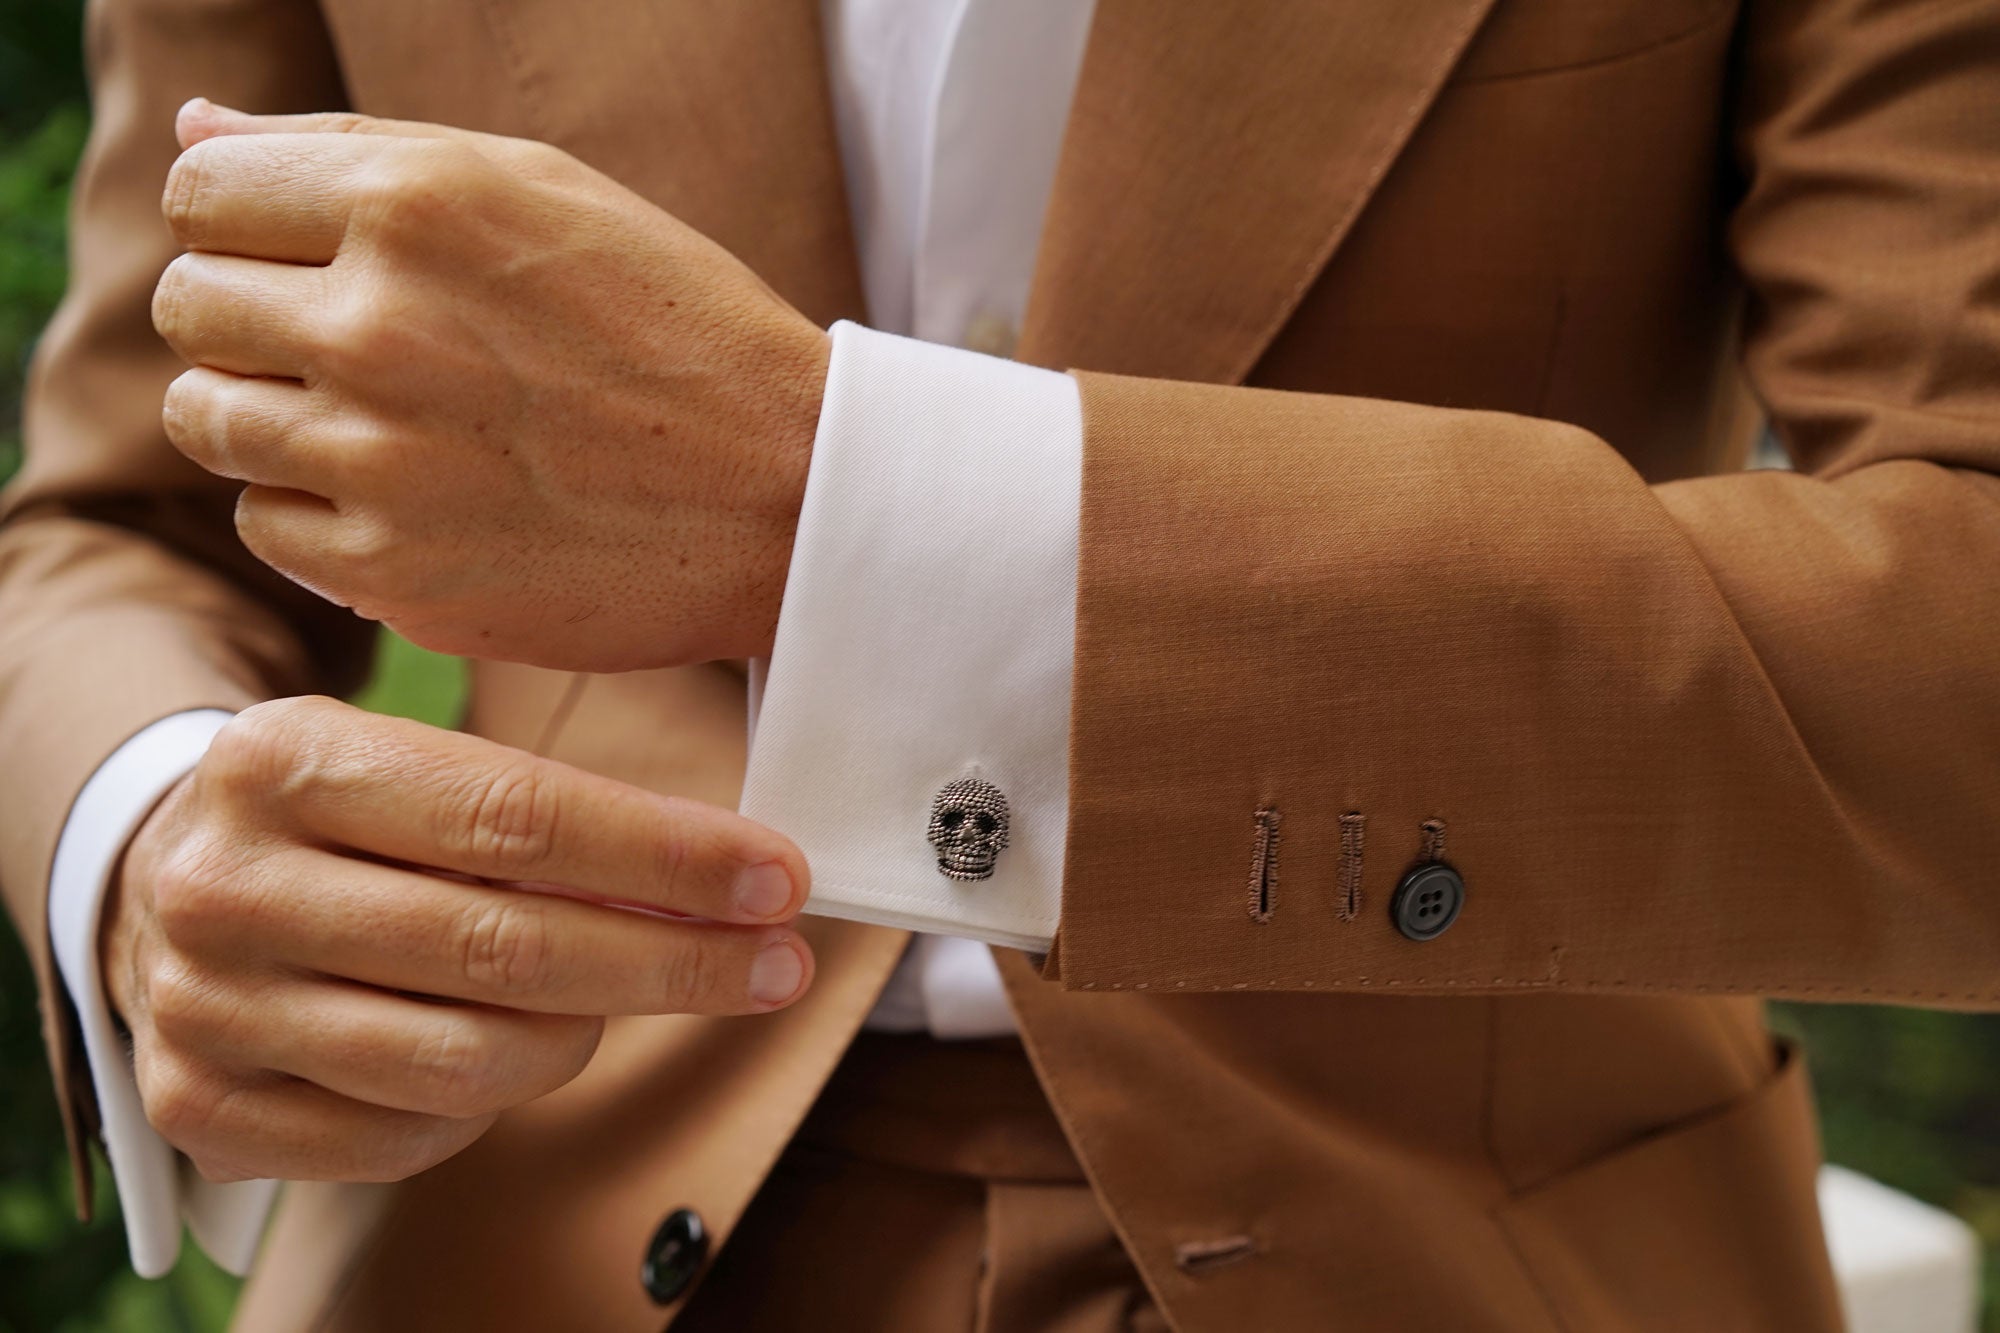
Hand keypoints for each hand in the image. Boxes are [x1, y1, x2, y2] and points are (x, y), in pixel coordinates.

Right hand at [102, 696, 812, 1182]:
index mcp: (284, 758)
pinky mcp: (205, 1108)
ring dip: (587, 1035)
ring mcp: (204, 1006)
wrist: (161, 883)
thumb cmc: (342, 820)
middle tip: (778, 964)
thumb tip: (731, 875)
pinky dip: (490, 1102)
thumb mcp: (415, 765)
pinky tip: (513, 1048)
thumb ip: (551, 814)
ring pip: (468, 1059)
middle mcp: (226, 884)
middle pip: (504, 948)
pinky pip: (409, 1134)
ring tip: (628, 994)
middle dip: (674, 961)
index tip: (778, 878)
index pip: (515, 816)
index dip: (665, 857)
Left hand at [151, 99, 829, 671]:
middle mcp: (379, 325)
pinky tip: (414, 498)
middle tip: (356, 350)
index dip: (246, 228)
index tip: (311, 264)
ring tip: (384, 424)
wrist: (787, 497)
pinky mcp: (393, 572)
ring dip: (272, 418)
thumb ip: (354, 150)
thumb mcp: (540, 190)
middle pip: (190, 307)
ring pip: (206, 421)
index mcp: (413, 204)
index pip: (200, 197)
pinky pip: (266, 525)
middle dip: (252, 321)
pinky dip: (318, 512)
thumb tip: (192, 131)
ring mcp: (380, 461)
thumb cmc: (673, 326)